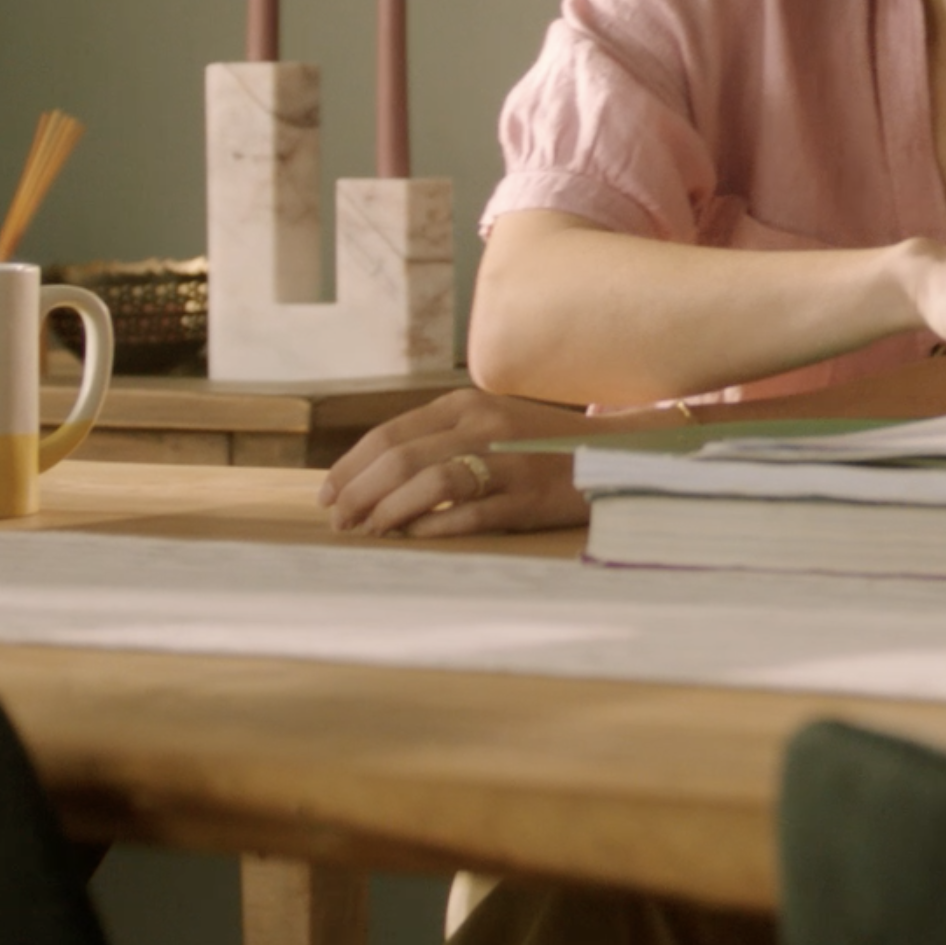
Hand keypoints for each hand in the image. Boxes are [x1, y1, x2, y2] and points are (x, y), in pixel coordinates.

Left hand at [320, 389, 597, 537]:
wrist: (617, 454)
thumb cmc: (543, 447)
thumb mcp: (490, 426)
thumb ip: (442, 439)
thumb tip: (377, 476)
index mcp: (466, 406)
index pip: (389, 434)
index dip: (350, 466)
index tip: (328, 493)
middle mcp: (482, 426)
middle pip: (399, 458)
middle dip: (358, 492)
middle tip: (338, 520)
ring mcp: (507, 461)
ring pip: (428, 482)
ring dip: (388, 511)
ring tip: (368, 532)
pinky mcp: (527, 496)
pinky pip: (469, 512)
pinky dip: (433, 527)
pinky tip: (412, 539)